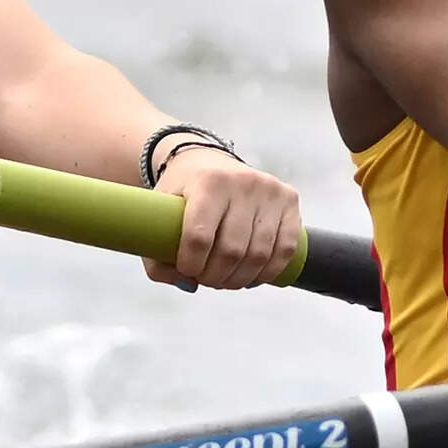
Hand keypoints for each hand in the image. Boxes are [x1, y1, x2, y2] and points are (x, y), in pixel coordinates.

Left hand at [143, 143, 302, 289]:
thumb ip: (159, 258)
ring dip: (240, 278)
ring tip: (226, 280)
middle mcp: (243, 182)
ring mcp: (270, 190)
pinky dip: (269, 271)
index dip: (191, 265)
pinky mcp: (289, 199)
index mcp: (208, 182)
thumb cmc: (181, 196)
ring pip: (260, 254)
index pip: (199, 236)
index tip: (187, 271)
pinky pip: (286, 248)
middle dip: (216, 276)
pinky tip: (252, 275)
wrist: (208, 162)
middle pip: (232, 250)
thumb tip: (188, 285)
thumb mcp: (159, 217)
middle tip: (206, 279)